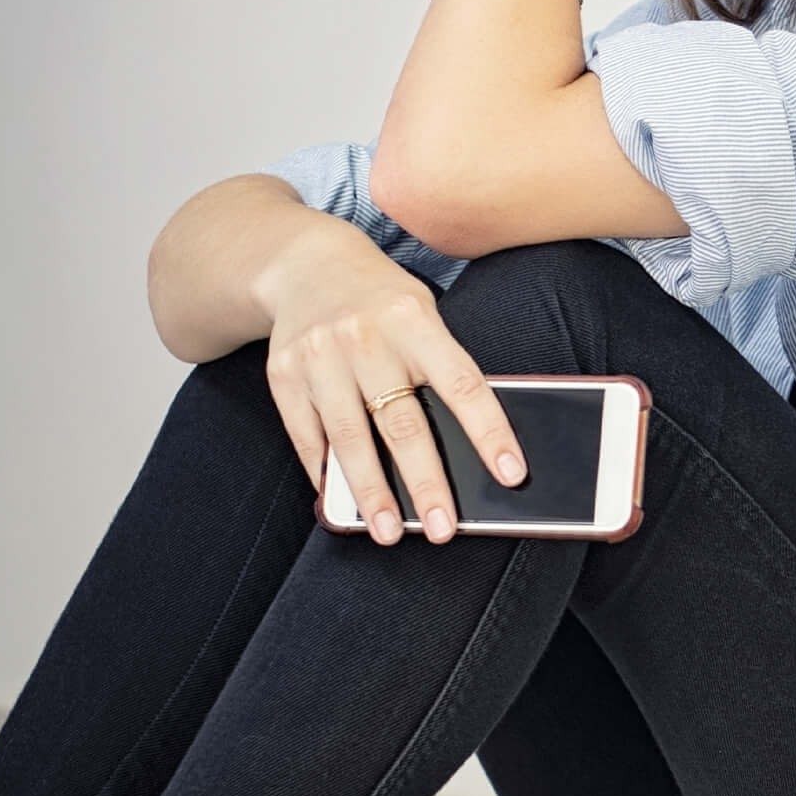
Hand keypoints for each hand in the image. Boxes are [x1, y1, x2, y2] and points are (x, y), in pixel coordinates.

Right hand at [254, 222, 524, 544]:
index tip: (511, 474)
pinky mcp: (283, 374)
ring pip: (349, 437)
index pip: (462, 384)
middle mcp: (365, 338)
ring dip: (371, 492)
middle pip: (402, 423)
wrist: (306, 264)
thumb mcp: (421, 314)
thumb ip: (441, 368)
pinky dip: (325, 473)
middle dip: (425, 482)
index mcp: (414, 321)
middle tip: (442, 529)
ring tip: (388, 531)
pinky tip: (341, 504)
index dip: (489, 432)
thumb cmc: (382, 301)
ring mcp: (319, 356)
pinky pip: (307, 435)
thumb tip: (471, 447)